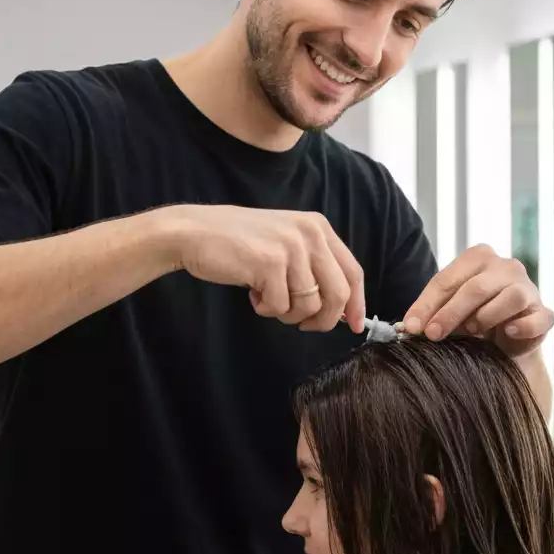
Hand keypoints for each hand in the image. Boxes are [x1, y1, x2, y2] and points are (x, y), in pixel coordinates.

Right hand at [167, 205, 365, 332]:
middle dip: (324, 319)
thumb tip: (340, 309)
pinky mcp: (270, 263)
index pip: (353, 272)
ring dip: (288, 314)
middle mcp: (310, 234)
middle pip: (338, 294)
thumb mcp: (285, 243)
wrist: (195, 233)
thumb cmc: (238, 243)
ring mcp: (291, 247)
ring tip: (267, 299)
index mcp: (318, 227)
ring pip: (309, 304)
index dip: (357, 303)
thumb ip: (313, 267)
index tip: (355, 325)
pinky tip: (252, 293)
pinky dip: (266, 309)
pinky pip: (280, 306)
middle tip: (303, 325)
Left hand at [402, 244, 553, 357]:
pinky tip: (509, 332)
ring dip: (486, 318)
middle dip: (450, 313)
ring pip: (510, 297)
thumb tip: (409, 326)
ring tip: (472, 332)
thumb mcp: (448, 310)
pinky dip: (524, 326)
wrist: (506, 339)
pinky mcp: (544, 313)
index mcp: (478, 257)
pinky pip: (538, 317)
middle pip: (476, 288)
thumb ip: (430, 313)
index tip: (412, 327)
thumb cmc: (472, 316)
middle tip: (432, 335)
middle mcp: (506, 267)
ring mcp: (528, 288)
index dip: (427, 304)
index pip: (447, 279)